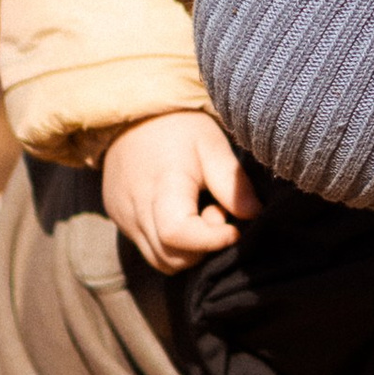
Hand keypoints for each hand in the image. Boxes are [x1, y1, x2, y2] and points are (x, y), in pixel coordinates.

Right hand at [100, 110, 259, 269]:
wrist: (133, 114)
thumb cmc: (179, 127)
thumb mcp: (212, 144)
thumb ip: (232, 182)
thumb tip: (254, 215)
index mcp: (161, 186)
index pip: (177, 234)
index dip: (211, 240)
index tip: (234, 228)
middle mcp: (136, 209)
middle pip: (171, 259)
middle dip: (202, 248)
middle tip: (216, 213)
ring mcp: (124, 218)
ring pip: (159, 260)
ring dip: (186, 250)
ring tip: (198, 214)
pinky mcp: (119, 220)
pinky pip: (147, 247)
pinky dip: (170, 244)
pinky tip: (181, 214)